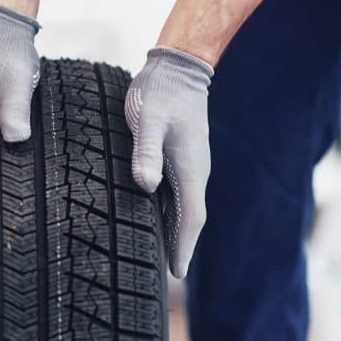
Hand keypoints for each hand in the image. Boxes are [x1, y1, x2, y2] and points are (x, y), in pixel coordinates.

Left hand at [125, 47, 213, 277]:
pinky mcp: (181, 156)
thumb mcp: (148, 120)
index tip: (177, 273)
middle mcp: (194, 171)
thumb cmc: (160, 91)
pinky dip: (168, 211)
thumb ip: (146, 151)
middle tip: (167, 274)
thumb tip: (147, 185)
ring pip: (183, 207)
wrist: (178, 66)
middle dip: (180, 247)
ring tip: (160, 255)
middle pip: (189, 218)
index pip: (191, 218)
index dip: (184, 247)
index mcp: (190, 169)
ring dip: (175, 231)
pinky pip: (177, 193)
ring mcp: (189, 164)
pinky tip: (153, 218)